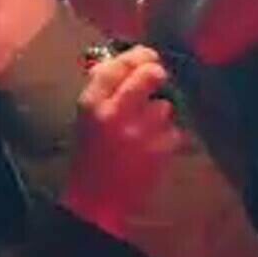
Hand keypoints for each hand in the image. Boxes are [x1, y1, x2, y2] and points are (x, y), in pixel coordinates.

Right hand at [61, 46, 183, 238]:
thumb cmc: (88, 157)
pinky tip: (151, 147)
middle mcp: (116, 114)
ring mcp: (141, 132)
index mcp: (91, 104)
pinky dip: (166, 136)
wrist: (96, 201)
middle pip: (148, 74)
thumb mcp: (84, 119)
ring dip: (159, 112)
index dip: (134, 56)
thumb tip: (126, 60)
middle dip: (155, 72)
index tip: (145, 55)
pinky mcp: (161, 149)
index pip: (116, 65)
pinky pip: (173, 129)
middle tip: (156, 77)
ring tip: (144, 129)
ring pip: (164, 105)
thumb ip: (103, 90)